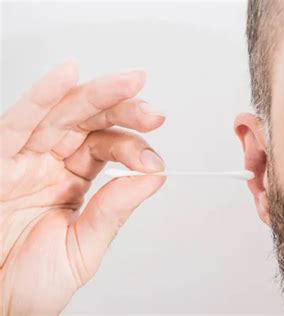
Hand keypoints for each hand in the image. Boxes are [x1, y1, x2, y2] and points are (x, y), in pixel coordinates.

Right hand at [0, 59, 165, 314]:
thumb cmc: (29, 282)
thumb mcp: (82, 248)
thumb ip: (114, 211)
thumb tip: (154, 178)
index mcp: (72, 181)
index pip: (108, 148)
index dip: (133, 148)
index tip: (153, 161)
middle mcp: (50, 163)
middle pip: (90, 122)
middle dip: (124, 110)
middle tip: (153, 111)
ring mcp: (25, 159)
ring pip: (62, 114)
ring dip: (97, 96)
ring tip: (129, 83)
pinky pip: (18, 122)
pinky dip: (42, 97)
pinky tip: (68, 75)